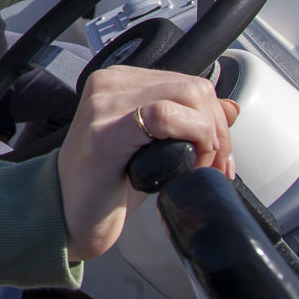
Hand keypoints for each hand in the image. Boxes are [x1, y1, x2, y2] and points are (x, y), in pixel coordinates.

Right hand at [57, 65, 239, 259]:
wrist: (68, 215)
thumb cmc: (105, 185)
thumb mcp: (154, 148)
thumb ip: (187, 122)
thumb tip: (230, 107)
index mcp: (120, 83)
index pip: (189, 83)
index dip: (215, 120)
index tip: (217, 156)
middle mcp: (109, 84)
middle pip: (194, 89)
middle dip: (216, 132)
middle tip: (209, 169)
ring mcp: (103, 104)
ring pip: (185, 97)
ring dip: (206, 139)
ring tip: (194, 169)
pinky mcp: (104, 130)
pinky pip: (164, 117)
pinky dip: (190, 142)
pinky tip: (180, 168)